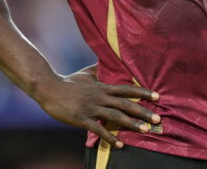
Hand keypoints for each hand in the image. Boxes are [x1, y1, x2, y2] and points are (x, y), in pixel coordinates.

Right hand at [36, 65, 160, 148]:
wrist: (49, 88)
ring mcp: (92, 108)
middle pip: (126, 104)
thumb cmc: (68, 81)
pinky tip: (121, 145)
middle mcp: (100, 96)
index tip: (157, 96)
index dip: (143, 92)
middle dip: (143, 111)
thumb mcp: (86, 73)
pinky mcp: (82, 118)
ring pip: (116, 116)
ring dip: (132, 124)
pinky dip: (111, 137)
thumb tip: (107, 61)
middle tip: (158, 118)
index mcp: (102, 86)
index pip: (127, 89)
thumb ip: (98, 69)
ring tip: (145, 130)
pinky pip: (99, 129)